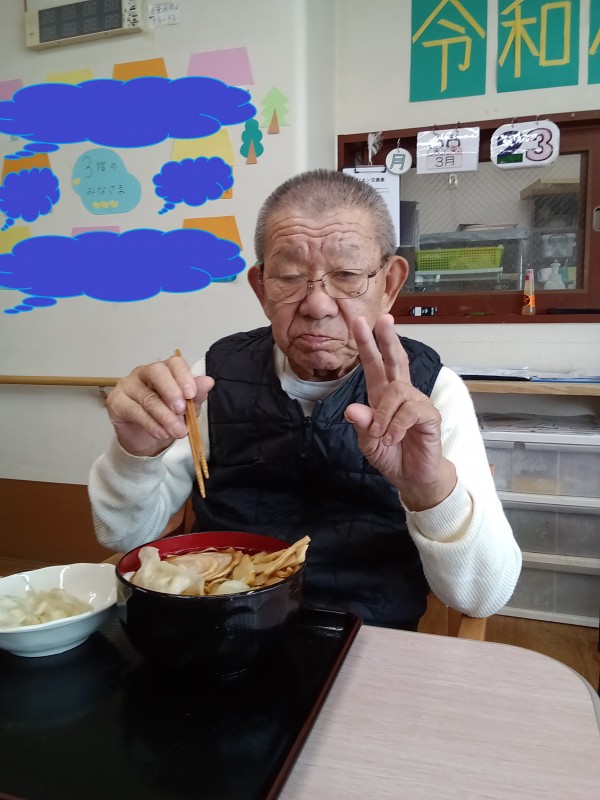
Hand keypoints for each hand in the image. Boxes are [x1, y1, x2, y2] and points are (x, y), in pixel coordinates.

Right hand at [106, 355, 213, 456]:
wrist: (146, 441)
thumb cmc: (166, 419)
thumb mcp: (187, 409)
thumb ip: (196, 395)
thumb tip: (208, 382)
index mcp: (165, 371)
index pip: (174, 363)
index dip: (183, 376)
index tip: (191, 394)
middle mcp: (144, 373)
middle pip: (156, 372)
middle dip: (171, 390)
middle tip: (182, 409)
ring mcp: (127, 385)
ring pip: (147, 396)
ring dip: (165, 416)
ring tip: (177, 431)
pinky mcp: (116, 402)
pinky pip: (134, 411)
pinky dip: (150, 424)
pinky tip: (161, 433)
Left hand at [344, 314, 455, 510]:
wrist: (411, 478)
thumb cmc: (390, 455)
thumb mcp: (367, 443)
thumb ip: (361, 425)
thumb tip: (352, 408)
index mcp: (381, 396)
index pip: (374, 364)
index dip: (367, 343)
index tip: (358, 322)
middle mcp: (400, 394)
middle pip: (395, 359)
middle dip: (387, 339)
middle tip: (383, 319)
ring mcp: (417, 403)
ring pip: (397, 391)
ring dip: (383, 415)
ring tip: (381, 436)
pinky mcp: (429, 416)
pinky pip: (411, 411)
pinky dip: (397, 426)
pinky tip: (393, 438)